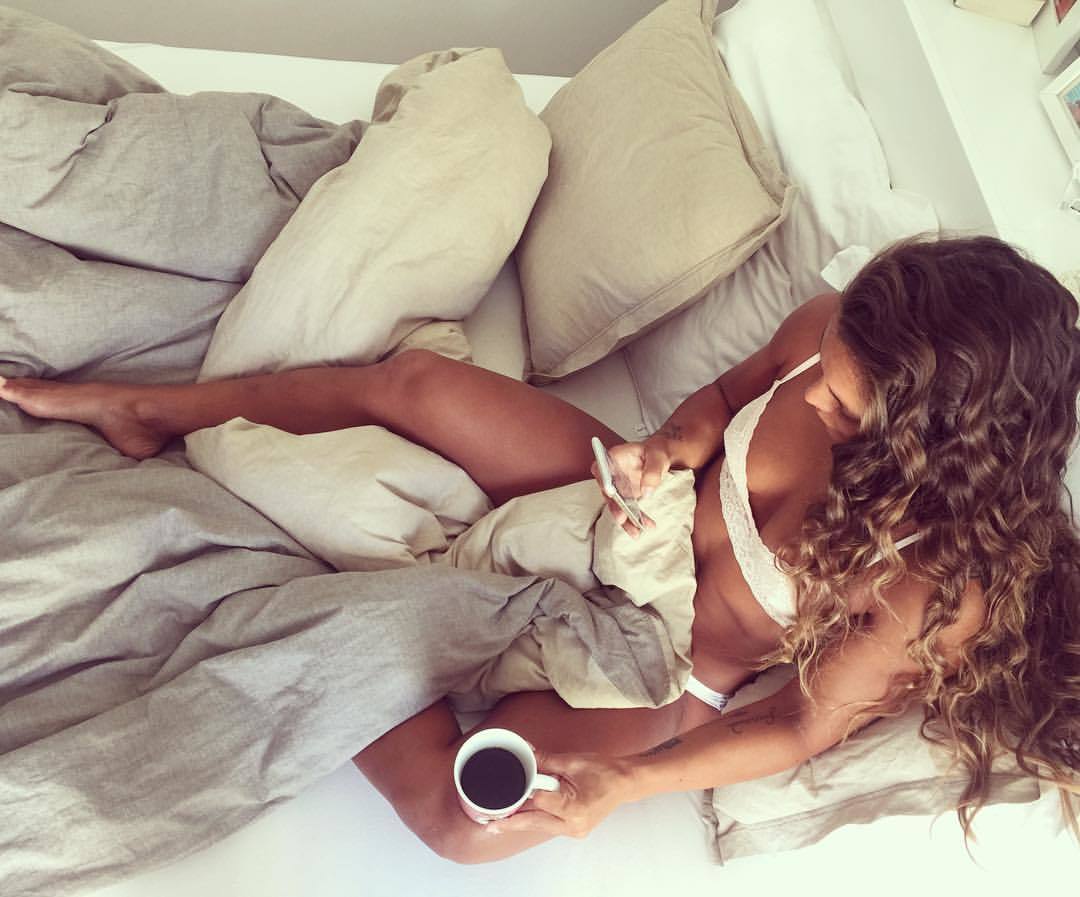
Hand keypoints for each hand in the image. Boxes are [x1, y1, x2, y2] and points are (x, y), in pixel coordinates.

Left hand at [486, 750, 635, 839]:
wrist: (625, 783)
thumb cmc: (605, 771)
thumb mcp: (573, 762)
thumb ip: (545, 761)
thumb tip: (524, 752)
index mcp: (574, 809)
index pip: (538, 801)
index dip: (522, 792)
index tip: (503, 789)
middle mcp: (573, 825)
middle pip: (534, 822)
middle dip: (511, 821)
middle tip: (488, 823)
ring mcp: (574, 830)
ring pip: (540, 826)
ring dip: (521, 821)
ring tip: (497, 823)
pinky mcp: (574, 829)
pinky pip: (549, 825)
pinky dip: (535, 819)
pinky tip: (520, 817)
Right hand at [589, 439, 672, 535]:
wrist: (660, 458)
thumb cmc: (656, 452)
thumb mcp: (658, 457)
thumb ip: (653, 471)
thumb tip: (646, 492)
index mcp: (614, 457)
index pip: (601, 468)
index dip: (603, 480)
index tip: (610, 492)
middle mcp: (612, 473)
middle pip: (608, 492)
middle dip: (615, 507)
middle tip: (622, 517)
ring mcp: (618, 487)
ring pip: (617, 505)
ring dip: (626, 520)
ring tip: (636, 532)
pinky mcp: (626, 497)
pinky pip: (628, 510)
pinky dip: (636, 520)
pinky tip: (645, 526)